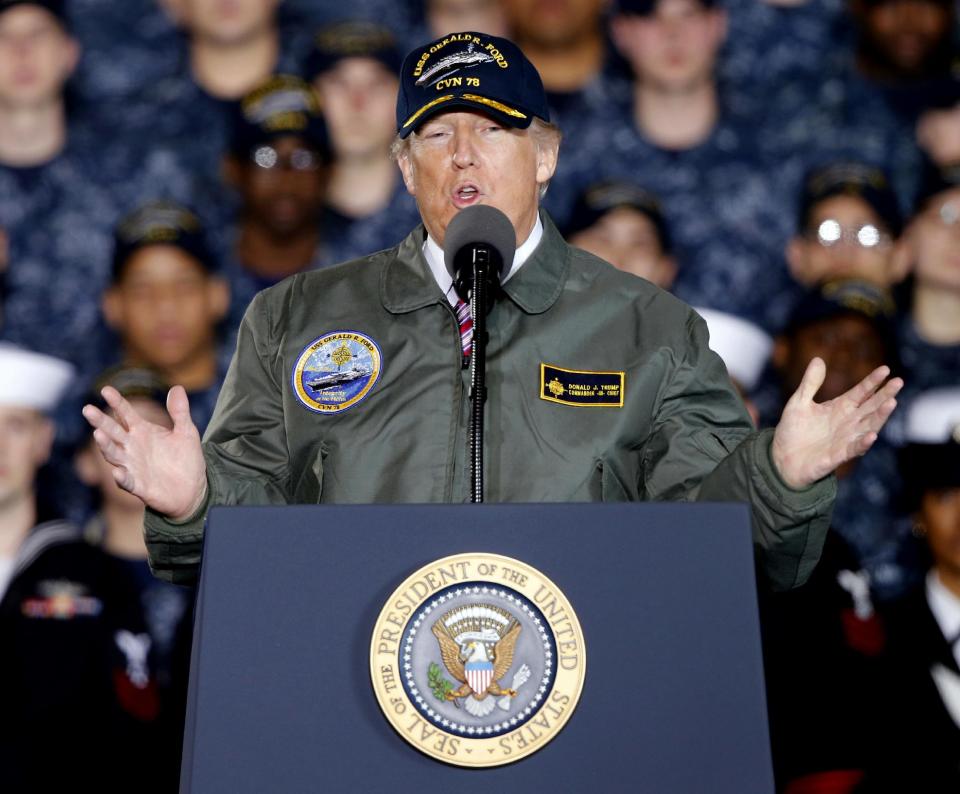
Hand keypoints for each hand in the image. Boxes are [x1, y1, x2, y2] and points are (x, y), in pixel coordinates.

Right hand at [82, 385, 206, 520]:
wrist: (193, 489)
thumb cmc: (186, 459)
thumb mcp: (187, 433)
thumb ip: (180, 412)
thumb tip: (177, 387)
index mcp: (142, 431)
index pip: (125, 414)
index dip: (117, 402)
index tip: (106, 390)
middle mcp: (132, 447)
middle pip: (113, 432)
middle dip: (100, 421)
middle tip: (88, 409)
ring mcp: (133, 466)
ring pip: (114, 454)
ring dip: (105, 446)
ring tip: (98, 434)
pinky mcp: (139, 486)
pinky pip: (127, 481)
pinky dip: (122, 477)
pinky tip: (118, 472)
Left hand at [771, 358, 902, 488]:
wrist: (781, 459)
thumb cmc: (793, 431)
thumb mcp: (798, 403)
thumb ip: (810, 383)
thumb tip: (818, 359)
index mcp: (840, 408)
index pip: (861, 392)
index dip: (872, 381)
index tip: (885, 369)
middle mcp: (848, 423)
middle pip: (871, 407)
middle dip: (884, 395)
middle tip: (899, 381)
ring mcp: (845, 439)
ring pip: (868, 426)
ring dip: (880, 416)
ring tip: (892, 402)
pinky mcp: (837, 456)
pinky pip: (854, 449)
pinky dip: (863, 443)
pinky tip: (872, 435)